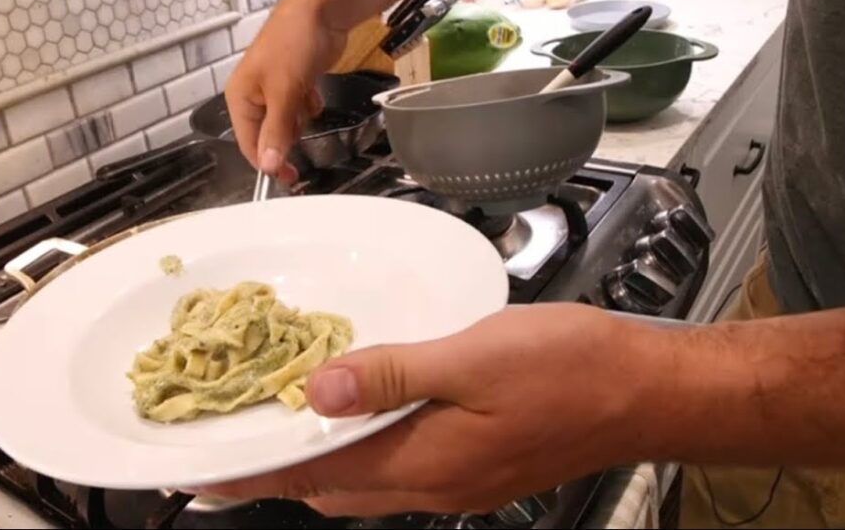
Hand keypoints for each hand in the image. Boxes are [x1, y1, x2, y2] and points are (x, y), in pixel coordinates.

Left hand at [192, 304, 647, 516]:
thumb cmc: (571, 369)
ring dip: (322, 458)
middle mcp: (436, 486)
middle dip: (279, 469)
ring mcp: (461, 483)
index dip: (254, 473)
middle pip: (333, 488)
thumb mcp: (475, 356)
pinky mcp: (480, 469)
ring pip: (366, 481)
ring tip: (288, 421)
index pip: (315, 477)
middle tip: (237, 434)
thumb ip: (393, 375)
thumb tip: (318, 391)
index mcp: (426, 463)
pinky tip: (365, 412)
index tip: (199, 470)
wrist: (646, 392)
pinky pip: (401, 468)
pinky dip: (366, 447)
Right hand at [224, 0, 348, 180]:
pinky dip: (309, 104)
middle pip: (268, 134)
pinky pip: (300, 107)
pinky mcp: (295, 81)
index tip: (289, 178)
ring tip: (305, 99)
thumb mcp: (284, 93)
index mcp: (239, 97)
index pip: (248, 143)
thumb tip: (267, 164)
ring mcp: (275, 87)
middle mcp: (253, 94)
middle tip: (302, 126)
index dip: (268, 162)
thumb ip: (276, 131)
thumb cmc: (294, 44)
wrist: (321, 12)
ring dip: (300, 119)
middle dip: (288, 135)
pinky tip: (314, 91)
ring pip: (287, 122)